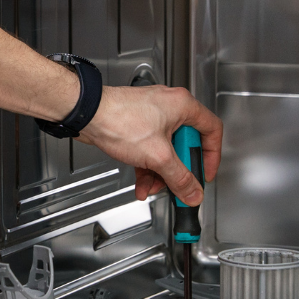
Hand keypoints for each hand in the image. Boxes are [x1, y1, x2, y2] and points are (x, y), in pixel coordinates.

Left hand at [77, 85, 221, 204]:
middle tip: (177, 184)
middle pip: (185, 145)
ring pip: (165, 150)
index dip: (212, 155)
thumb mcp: (158, 156)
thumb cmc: (119, 120)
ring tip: (153, 187)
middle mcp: (169, 107)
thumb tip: (193, 192)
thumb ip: (180, 178)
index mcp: (183, 106)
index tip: (205, 173)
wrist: (86, 114)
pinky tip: (142, 184)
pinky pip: (149, 149)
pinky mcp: (136, 124)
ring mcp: (151, 115)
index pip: (212, 130)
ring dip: (160, 173)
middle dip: (178, 170)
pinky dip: (147, 167)